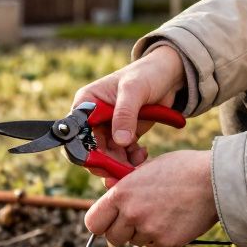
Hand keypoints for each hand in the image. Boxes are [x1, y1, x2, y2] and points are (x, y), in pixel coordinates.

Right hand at [73, 45, 185, 172]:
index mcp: (87, 103)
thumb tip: (120, 142)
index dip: (87, 151)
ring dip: (120, 164)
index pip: (78, 133)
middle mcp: (93, 118)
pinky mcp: (124, 135)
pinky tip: (142, 155)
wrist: (169, 75)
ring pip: (106, 156)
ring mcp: (109, 128)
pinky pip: (121, 155)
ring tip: (137, 164)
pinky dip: (130, 161)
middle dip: (106, 163)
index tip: (103, 163)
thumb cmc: (147, 74)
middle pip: (91, 150)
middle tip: (122, 172)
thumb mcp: (134, 90)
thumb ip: (125, 115)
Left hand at [84, 149, 217, 246]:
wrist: (214, 179)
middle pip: (112, 238)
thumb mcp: (145, 170)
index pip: (93, 223)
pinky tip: (172, 221)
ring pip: (134, 242)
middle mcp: (131, 214)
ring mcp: (149, 230)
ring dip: (142, 233)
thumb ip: (126, 188)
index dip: (101, 223)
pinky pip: (153, 246)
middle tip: (136, 220)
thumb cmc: (181, 169)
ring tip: (161, 214)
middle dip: (121, 231)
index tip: (108, 221)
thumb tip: (112, 202)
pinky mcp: (167, 242)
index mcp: (121, 193)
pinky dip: (159, 238)